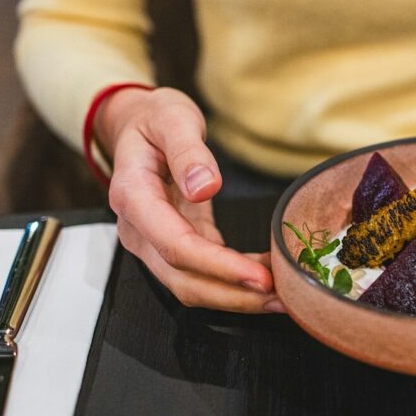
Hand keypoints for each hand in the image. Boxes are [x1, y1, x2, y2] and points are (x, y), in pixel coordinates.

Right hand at [95, 87, 281, 312]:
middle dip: (233, 295)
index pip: (175, 246)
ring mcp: (153, 242)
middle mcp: (138, 229)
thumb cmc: (154, 119)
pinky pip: (203, 273)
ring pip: (191, 286)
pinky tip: (267, 276)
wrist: (137, 124)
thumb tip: (204, 186)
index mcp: (133, 197)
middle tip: (281, 297)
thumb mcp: (172, 117)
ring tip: (281, 296)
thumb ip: (188, 150)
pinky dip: (234, 281)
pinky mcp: (175, 244)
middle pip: (183, 279)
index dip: (218, 266)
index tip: (258, 276)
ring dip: (236, 297)